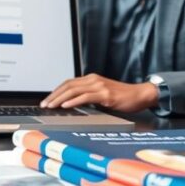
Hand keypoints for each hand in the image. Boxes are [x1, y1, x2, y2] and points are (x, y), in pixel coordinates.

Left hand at [41, 74, 158, 112]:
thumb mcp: (102, 94)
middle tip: (44, 104)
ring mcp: (99, 86)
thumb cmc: (122, 96)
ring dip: (60, 98)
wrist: (140, 94)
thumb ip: (89, 95)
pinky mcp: (105, 95)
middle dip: (54, 95)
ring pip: (74, 90)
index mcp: (91, 79)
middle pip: (68, 85)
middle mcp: (94, 80)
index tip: (47, 100)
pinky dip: (74, 101)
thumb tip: (73, 103)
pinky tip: (66, 106)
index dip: (56, 91)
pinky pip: (86, 97)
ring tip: (51, 106)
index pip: (68, 83)